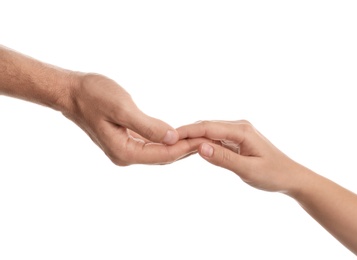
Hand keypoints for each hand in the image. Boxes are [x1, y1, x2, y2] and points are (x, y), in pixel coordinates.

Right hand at [63, 73, 203, 165]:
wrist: (72, 92)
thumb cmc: (93, 95)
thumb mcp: (121, 108)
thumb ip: (148, 125)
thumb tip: (173, 138)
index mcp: (124, 151)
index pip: (163, 153)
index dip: (186, 147)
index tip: (206, 140)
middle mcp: (125, 155)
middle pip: (163, 156)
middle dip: (186, 148)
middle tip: (210, 141)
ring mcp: (125, 150)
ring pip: (159, 151)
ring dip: (179, 146)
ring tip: (201, 139)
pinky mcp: (126, 141)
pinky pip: (152, 145)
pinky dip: (167, 141)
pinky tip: (180, 136)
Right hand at [177, 120, 300, 191]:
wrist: (291, 177)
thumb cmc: (274, 174)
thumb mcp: (248, 170)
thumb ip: (224, 158)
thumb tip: (200, 147)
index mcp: (242, 130)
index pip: (208, 127)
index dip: (187, 131)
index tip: (169, 137)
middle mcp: (239, 127)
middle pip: (206, 126)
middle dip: (186, 132)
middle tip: (166, 141)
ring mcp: (238, 132)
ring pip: (209, 132)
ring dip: (193, 137)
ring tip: (174, 144)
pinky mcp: (237, 140)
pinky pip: (215, 138)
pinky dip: (202, 142)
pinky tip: (191, 148)